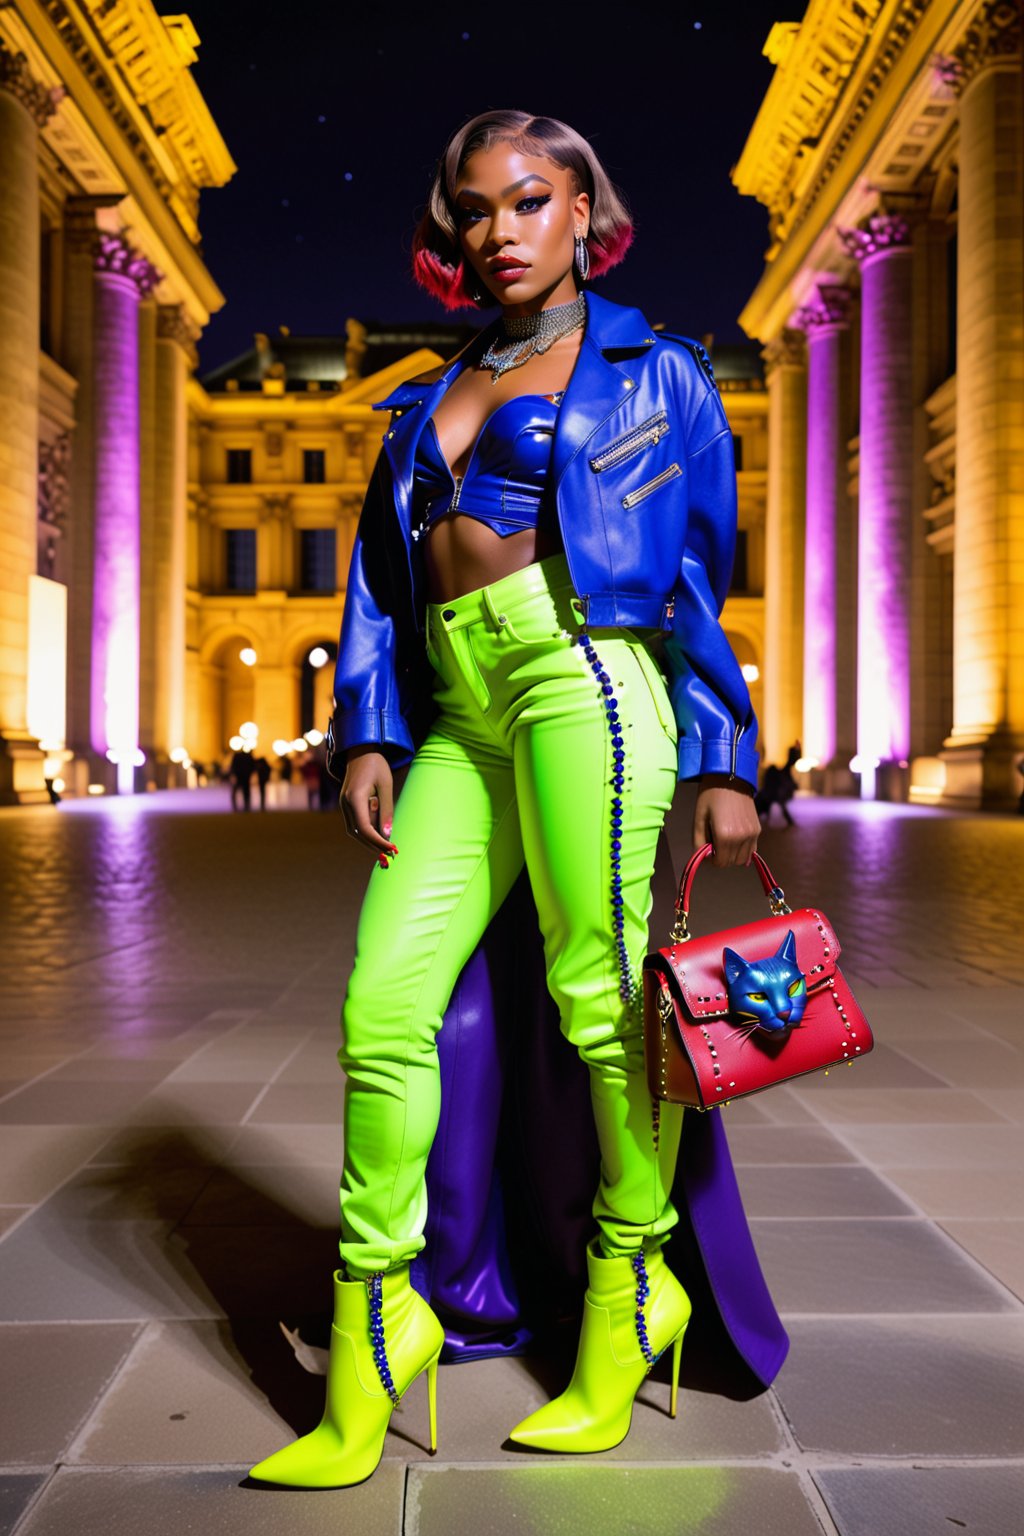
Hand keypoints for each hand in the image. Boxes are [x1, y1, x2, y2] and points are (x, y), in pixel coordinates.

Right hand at [340, 747, 397, 862]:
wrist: (360, 750)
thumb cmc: (376, 765)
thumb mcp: (386, 786)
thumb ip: (386, 810)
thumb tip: (387, 834)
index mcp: (355, 798)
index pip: (365, 828)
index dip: (378, 842)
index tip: (392, 848)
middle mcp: (345, 803)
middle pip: (357, 833)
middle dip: (374, 845)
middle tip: (390, 854)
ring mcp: (343, 804)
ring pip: (354, 830)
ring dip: (369, 840)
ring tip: (386, 847)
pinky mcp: (346, 804)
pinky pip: (354, 823)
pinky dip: (366, 831)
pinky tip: (378, 834)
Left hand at [692, 775, 759, 866]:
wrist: (730, 777)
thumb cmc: (710, 796)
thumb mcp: (698, 818)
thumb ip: (699, 842)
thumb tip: (703, 857)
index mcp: (725, 836)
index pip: (720, 863)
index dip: (711, 859)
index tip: (707, 848)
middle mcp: (741, 838)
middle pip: (731, 862)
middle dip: (721, 857)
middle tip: (714, 842)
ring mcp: (752, 834)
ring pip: (743, 859)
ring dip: (732, 854)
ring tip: (724, 839)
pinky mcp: (758, 829)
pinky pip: (751, 850)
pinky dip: (742, 849)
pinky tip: (734, 838)